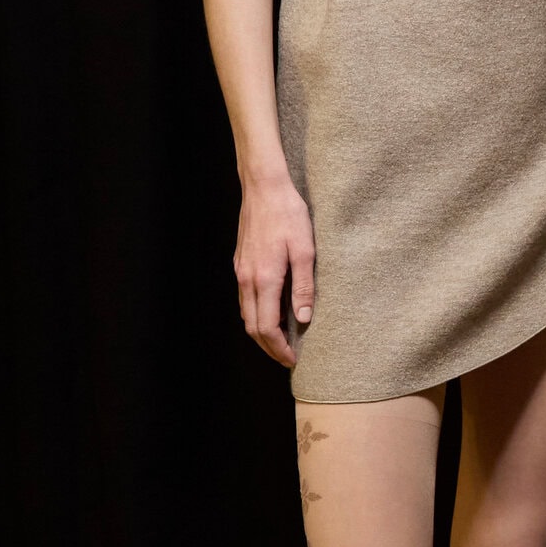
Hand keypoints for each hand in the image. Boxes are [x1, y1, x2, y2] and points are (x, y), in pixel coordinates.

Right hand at [234, 173, 314, 366]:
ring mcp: (241, 271)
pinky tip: (271, 313)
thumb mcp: (305, 251)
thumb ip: (304, 287)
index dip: (279, 348)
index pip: (266, 327)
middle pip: (252, 326)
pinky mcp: (240, 263)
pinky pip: (244, 299)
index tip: (293, 359)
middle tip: (288, 357)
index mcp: (264, 279)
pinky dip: (256, 314)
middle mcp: (247, 279)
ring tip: (282, 340)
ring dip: (261, 332)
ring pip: (245, 314)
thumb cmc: (288, 215)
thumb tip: (303, 319)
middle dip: (269, 347)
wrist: (264, 188)